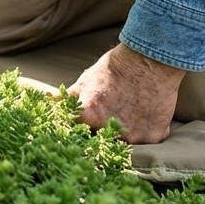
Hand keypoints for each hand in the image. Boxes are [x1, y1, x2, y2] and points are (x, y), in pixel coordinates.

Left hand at [68, 43, 184, 143]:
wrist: (150, 60)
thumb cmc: (115, 68)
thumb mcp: (86, 81)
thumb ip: (67, 98)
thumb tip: (50, 104)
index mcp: (88, 117)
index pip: (77, 134)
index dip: (80, 130)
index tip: (84, 126)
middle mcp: (110, 131)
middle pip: (101, 142)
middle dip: (101, 135)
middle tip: (109, 117)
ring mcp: (134, 137)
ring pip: (124, 143)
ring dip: (123, 134)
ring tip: (127, 113)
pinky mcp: (154, 137)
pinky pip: (146, 140)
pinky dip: (143, 130)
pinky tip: (142, 114)